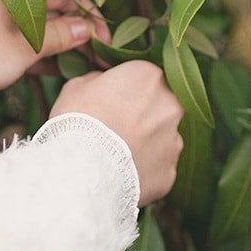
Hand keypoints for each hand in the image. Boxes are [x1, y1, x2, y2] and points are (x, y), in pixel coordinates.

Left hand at [0, 0, 109, 122]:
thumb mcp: (24, 50)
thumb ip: (58, 36)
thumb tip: (86, 29)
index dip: (88, 16)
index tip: (106, 39)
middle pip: (47, 6)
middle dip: (73, 29)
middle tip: (97, 52)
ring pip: (31, 23)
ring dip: (55, 42)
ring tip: (80, 62)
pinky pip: (15, 37)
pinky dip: (34, 50)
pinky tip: (55, 69)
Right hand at [49, 62, 183, 204]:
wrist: (82, 171)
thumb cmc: (78, 122)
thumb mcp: (76, 87)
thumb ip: (98, 80)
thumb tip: (103, 83)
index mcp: (150, 76)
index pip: (145, 76)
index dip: (127, 89)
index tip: (110, 101)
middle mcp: (170, 106)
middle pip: (159, 107)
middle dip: (141, 116)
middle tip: (114, 129)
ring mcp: (174, 141)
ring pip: (161, 139)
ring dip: (144, 144)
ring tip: (114, 156)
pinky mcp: (170, 172)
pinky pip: (158, 168)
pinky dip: (143, 170)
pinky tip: (120, 174)